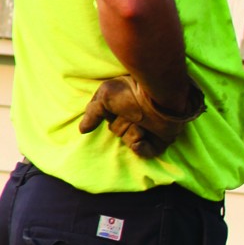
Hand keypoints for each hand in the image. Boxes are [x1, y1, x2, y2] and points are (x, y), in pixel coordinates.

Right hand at [78, 73, 204, 159]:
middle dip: (122, 123)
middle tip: (133, 112)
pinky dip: (142, 148)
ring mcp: (148, 129)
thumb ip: (92, 112)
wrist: (159, 95)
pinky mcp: (160, 140)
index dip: (110, 115)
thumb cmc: (131, 92)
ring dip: (133, 131)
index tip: (117, 106)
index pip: (110, 120)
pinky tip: (142, 137)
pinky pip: (145, 153)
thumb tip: (82, 130)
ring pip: (130, 141)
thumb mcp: (105, 97)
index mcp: (124, 107)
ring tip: (143, 119)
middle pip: (118, 131)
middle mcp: (136, 118)